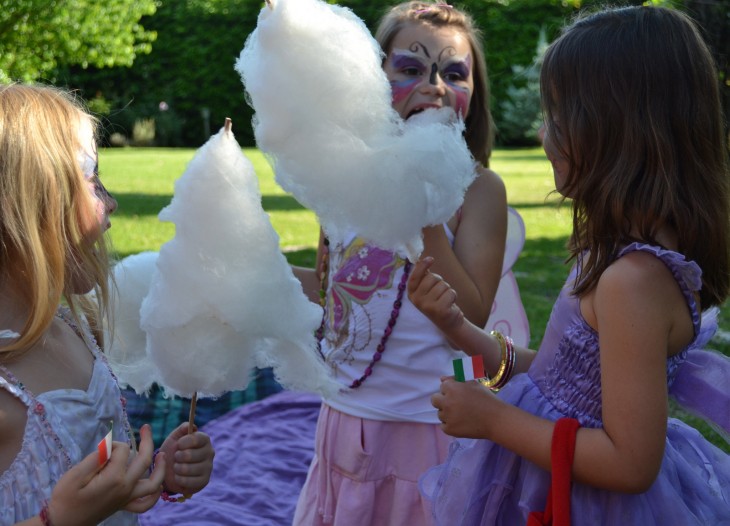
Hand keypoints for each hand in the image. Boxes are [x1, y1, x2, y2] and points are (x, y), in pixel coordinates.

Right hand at [46, 424, 164, 525]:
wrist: (62, 522)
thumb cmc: (66, 497)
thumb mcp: (76, 474)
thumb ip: (96, 458)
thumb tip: (111, 446)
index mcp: (114, 478)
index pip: (123, 451)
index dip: (114, 444)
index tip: (103, 448)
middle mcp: (126, 488)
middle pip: (144, 460)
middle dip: (147, 441)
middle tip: (146, 427)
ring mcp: (127, 498)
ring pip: (153, 483)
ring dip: (160, 468)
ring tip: (162, 454)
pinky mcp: (124, 506)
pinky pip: (145, 504)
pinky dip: (155, 496)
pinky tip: (157, 486)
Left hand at [158, 422, 214, 495]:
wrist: (169, 470)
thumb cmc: (173, 451)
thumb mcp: (175, 438)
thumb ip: (182, 429)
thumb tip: (190, 425)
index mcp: (204, 439)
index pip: (195, 439)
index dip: (183, 443)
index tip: (178, 445)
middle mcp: (210, 452)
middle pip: (190, 455)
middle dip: (177, 457)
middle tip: (177, 458)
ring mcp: (209, 468)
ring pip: (187, 469)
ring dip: (177, 469)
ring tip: (177, 467)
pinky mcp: (205, 481)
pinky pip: (188, 481)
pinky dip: (179, 480)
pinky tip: (179, 477)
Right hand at [407, 257, 463, 332]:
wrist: (448, 322)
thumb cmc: (438, 302)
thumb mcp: (428, 290)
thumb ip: (423, 277)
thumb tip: (420, 259)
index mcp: (412, 294)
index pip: (414, 277)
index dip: (422, 266)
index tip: (431, 258)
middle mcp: (417, 301)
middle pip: (432, 277)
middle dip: (440, 281)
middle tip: (440, 292)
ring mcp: (427, 306)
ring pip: (443, 285)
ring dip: (448, 290)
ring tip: (445, 299)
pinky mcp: (440, 310)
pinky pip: (450, 292)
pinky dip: (453, 296)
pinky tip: (450, 304)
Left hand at [431, 376, 499, 438]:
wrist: (496, 420)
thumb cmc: (487, 399)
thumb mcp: (473, 384)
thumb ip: (455, 380)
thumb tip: (441, 379)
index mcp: (452, 389)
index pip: (442, 386)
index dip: (451, 389)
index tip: (460, 394)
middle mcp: (446, 402)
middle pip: (434, 400)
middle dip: (443, 400)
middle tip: (455, 404)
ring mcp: (447, 417)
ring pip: (440, 413)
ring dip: (447, 413)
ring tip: (462, 415)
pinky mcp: (449, 429)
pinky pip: (443, 426)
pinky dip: (450, 425)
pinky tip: (461, 423)